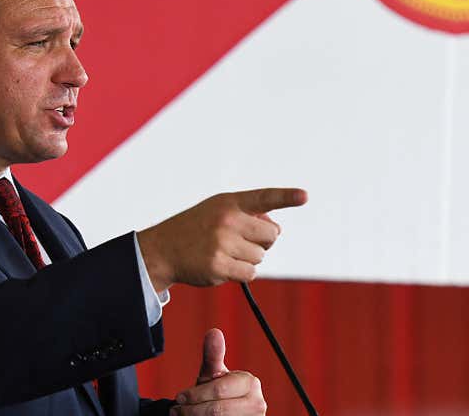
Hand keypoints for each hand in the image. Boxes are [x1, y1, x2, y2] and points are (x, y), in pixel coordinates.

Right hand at [137, 188, 306, 291]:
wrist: (163, 249)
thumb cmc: (196, 228)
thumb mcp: (217, 210)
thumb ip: (248, 214)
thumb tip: (276, 230)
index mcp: (229, 202)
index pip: (263, 197)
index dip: (287, 197)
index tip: (305, 196)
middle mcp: (227, 219)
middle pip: (271, 234)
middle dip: (262, 240)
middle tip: (239, 241)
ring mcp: (222, 243)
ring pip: (261, 256)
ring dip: (248, 258)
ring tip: (224, 252)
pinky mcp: (218, 266)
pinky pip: (250, 273)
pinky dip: (241, 273)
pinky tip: (222, 265)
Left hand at [171, 328, 266, 415]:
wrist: (228, 412)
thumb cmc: (220, 391)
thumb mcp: (214, 373)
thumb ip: (213, 354)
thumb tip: (214, 332)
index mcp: (250, 383)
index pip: (219, 390)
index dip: (196, 394)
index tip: (179, 397)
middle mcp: (257, 404)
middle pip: (217, 410)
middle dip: (193, 409)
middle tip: (177, 409)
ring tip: (182, 414)